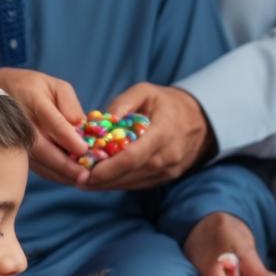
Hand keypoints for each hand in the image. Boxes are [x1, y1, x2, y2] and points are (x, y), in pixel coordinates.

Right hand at [0, 66, 87, 185]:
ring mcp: (16, 140)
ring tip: (81, 180)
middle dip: (65, 165)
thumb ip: (70, 104)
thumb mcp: (55, 86)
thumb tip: (80, 126)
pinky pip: (35, 167)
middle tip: (85, 176)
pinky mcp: (16, 152)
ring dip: (60, 175)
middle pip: (43, 149)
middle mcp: (22, 123)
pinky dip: (53, 175)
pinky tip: (69, 178)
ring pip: (38, 163)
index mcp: (33, 100)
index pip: (53, 123)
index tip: (84, 150)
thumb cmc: (33, 88)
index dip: (68, 138)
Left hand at [83, 83, 209, 188]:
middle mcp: (167, 156)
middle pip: (129, 174)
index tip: (87, 172)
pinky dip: (119, 183)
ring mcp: (168, 171)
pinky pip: (138, 184)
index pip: (133, 157)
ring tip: (82, 181)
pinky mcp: (165, 178)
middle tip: (75, 178)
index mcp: (163, 133)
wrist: (200, 120)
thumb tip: (104, 118)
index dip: (108, 168)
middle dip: (101, 179)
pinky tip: (101, 180)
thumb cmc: (167, 103)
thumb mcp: (146, 91)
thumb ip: (124, 102)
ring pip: (132, 183)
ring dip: (107, 184)